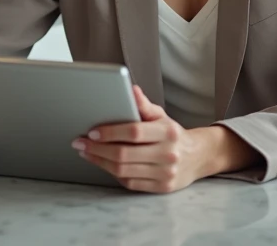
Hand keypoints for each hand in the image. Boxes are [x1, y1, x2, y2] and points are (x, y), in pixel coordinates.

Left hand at [73, 85, 206, 192]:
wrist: (197, 157)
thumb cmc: (172, 134)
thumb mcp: (161, 116)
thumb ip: (144, 105)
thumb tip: (131, 89)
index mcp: (167, 132)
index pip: (134, 132)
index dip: (110, 132)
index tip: (91, 132)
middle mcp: (168, 154)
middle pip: (124, 154)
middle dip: (97, 149)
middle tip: (80, 143)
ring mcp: (165, 173)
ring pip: (124, 171)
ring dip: (100, 162)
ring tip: (86, 153)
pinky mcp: (161, 187)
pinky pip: (130, 183)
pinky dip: (112, 174)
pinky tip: (103, 164)